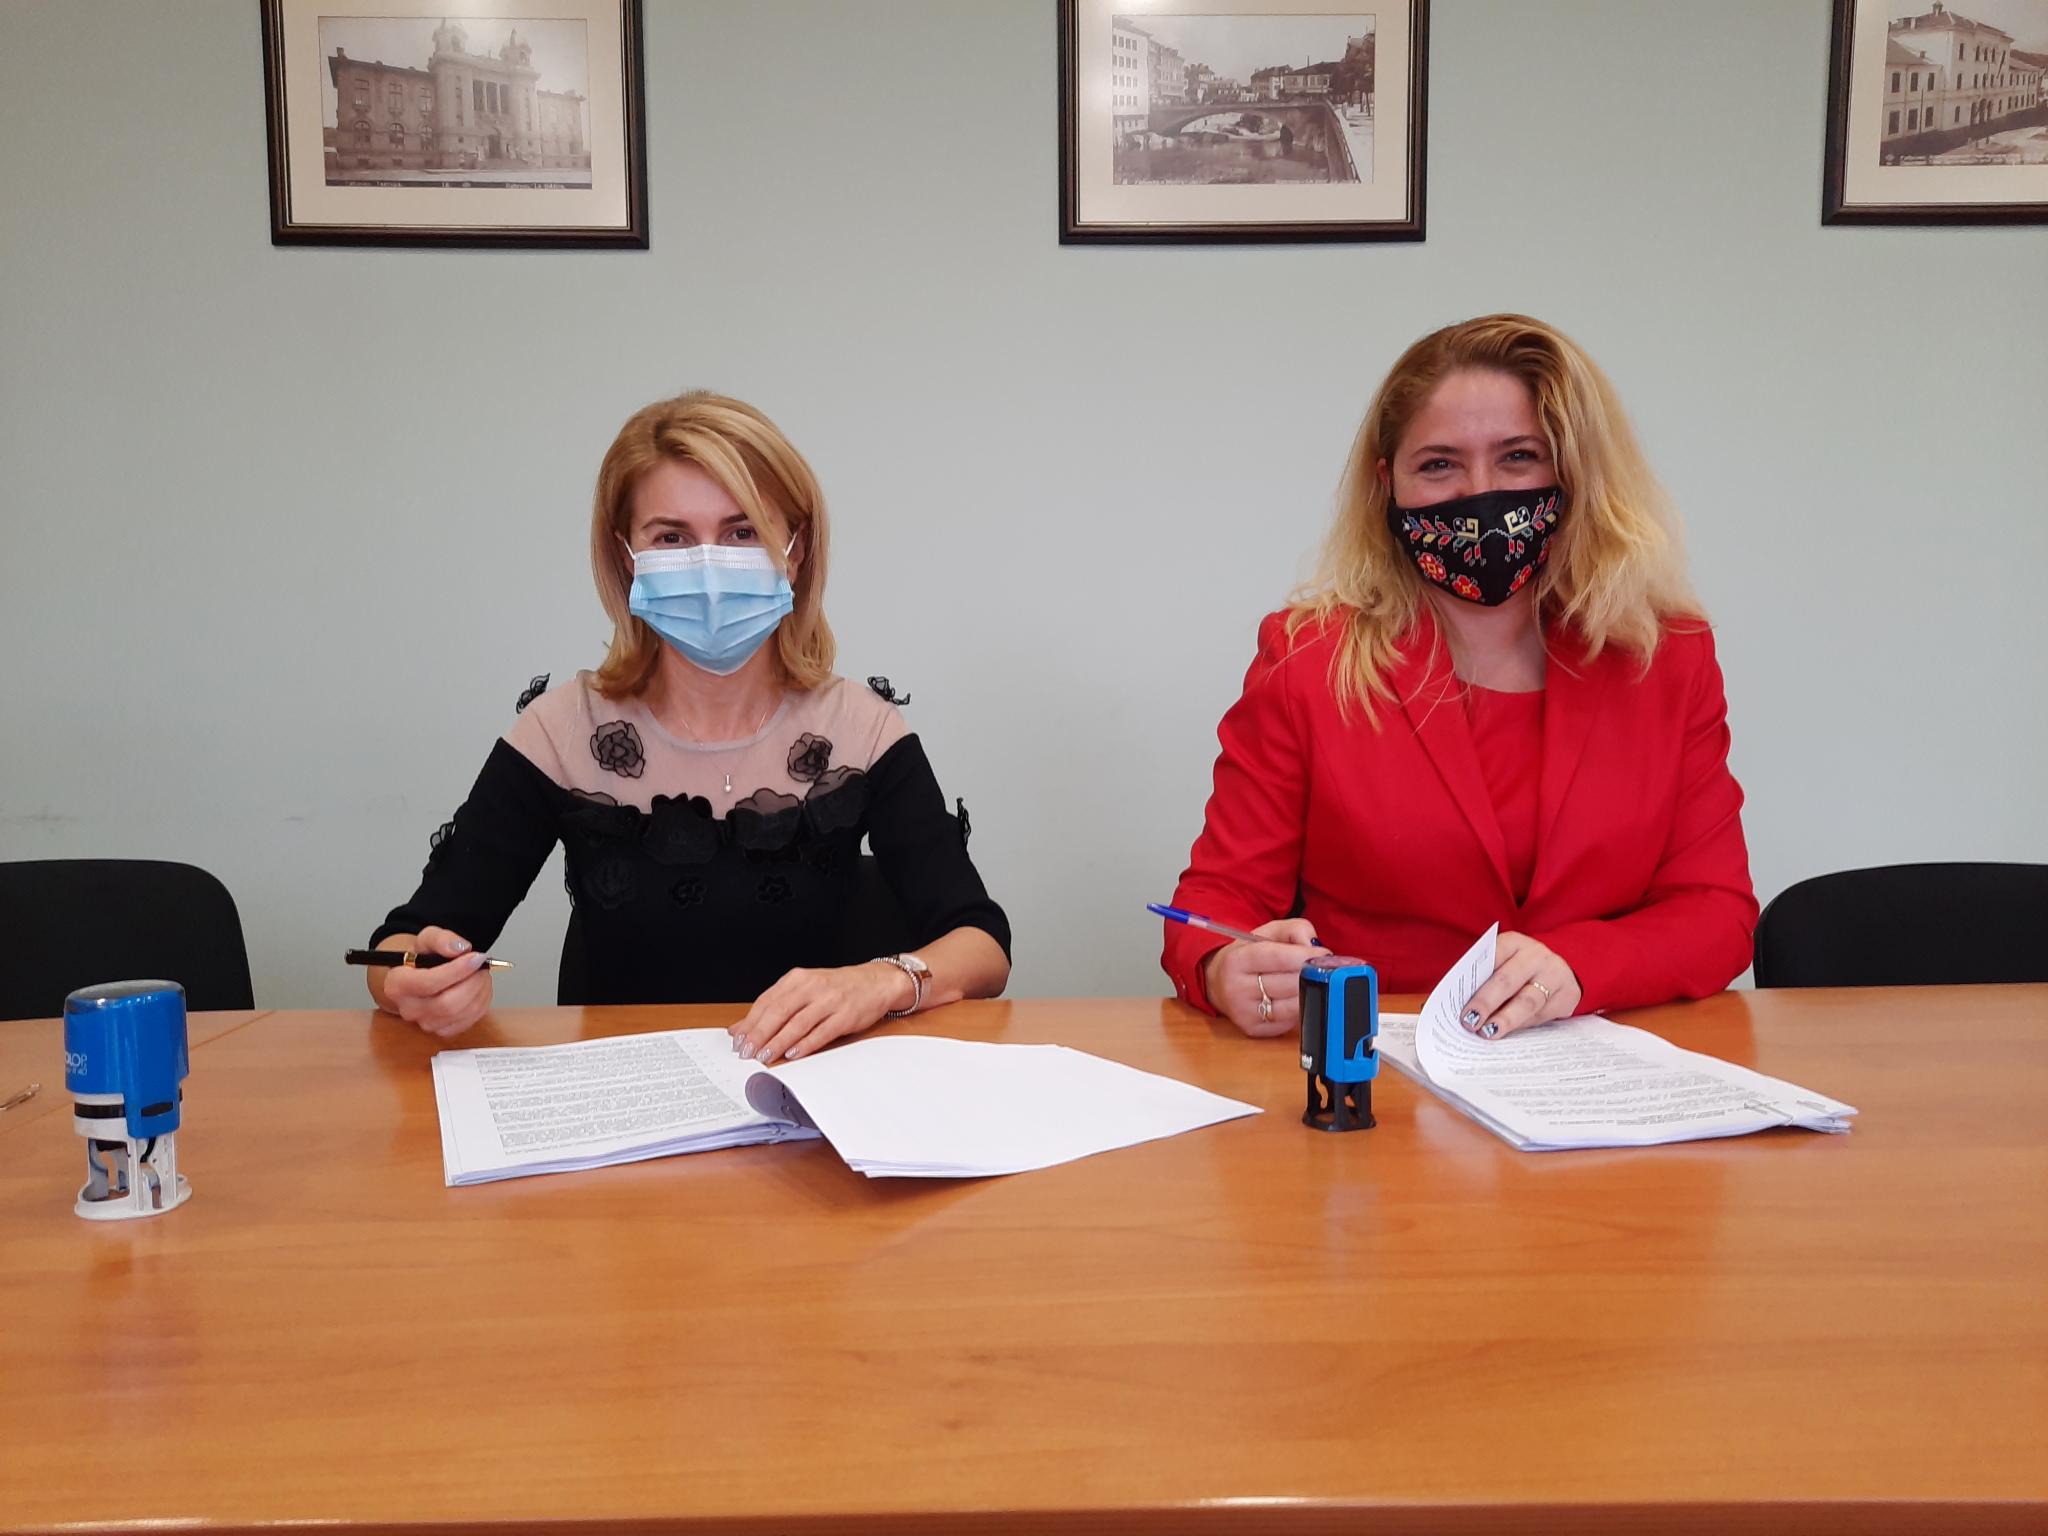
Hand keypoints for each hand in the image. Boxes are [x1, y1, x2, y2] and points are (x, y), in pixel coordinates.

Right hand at [378, 927, 494, 1037]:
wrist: (418, 976)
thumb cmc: (421, 958)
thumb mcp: (427, 939)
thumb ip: (442, 939)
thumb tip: (460, 948)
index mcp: (397, 985)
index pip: (430, 983)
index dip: (458, 970)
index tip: (476, 957)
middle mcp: (409, 1009)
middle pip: (448, 1003)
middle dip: (473, 982)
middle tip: (482, 965)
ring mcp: (426, 1023)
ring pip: (463, 1013)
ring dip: (481, 990)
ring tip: (481, 973)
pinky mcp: (443, 1031)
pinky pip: (470, 1020)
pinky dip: (482, 1002)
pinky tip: (480, 987)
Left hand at [730, 962, 910, 1065]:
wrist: (876, 982)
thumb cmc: (837, 988)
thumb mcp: (803, 989)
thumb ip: (774, 1006)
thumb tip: (741, 1028)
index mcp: (798, 978)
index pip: (767, 1001)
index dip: (750, 1022)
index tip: (738, 1040)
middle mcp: (812, 987)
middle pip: (779, 1012)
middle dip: (760, 1034)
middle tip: (747, 1052)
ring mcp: (830, 1001)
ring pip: (798, 1023)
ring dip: (778, 1042)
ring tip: (764, 1056)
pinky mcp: (845, 1016)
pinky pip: (822, 1032)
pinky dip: (805, 1044)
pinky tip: (793, 1054)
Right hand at [1199, 919, 1323, 1037]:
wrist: (1218, 983)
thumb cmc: (1247, 955)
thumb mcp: (1266, 932)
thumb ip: (1294, 930)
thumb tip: (1313, 946)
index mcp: (1236, 960)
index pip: (1277, 958)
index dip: (1305, 955)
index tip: (1323, 953)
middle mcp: (1236, 989)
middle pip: (1289, 983)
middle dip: (1311, 974)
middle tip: (1322, 967)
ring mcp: (1244, 1013)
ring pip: (1293, 1005)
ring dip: (1309, 991)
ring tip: (1311, 981)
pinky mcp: (1254, 1029)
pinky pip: (1290, 1021)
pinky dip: (1299, 1008)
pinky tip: (1295, 997)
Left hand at [1461, 932, 1580, 1040]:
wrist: (1560, 969)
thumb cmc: (1519, 969)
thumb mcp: (1503, 963)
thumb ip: (1484, 978)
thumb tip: (1464, 1009)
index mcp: (1513, 942)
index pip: (1491, 956)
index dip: (1475, 979)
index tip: (1460, 1000)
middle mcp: (1535, 956)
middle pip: (1507, 980)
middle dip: (1486, 1002)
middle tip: (1470, 1021)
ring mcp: (1554, 975)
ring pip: (1527, 1001)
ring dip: (1505, 1019)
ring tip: (1488, 1032)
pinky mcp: (1567, 995)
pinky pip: (1541, 1015)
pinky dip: (1522, 1026)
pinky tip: (1508, 1034)